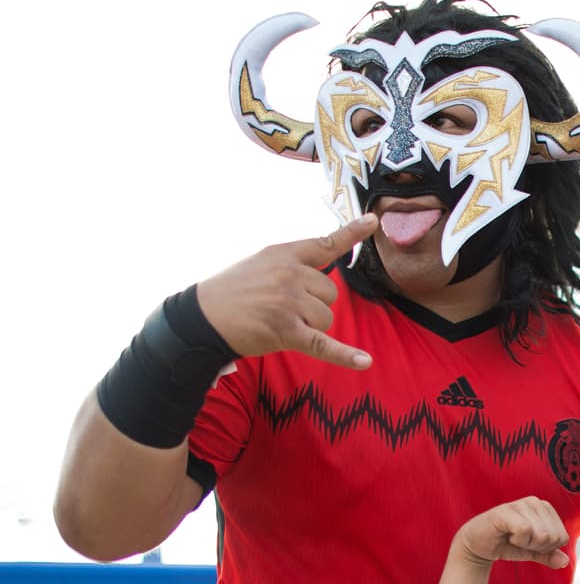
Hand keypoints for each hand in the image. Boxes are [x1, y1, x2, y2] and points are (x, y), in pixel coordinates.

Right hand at [195, 214, 378, 369]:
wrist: (201, 318)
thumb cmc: (233, 291)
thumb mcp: (261, 263)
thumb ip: (292, 263)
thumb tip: (323, 271)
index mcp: (284, 254)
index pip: (325, 244)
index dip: (351, 234)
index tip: (373, 222)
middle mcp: (289, 274)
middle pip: (330, 293)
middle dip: (314, 304)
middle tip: (282, 307)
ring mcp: (288, 303)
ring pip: (326, 317)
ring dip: (310, 325)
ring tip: (279, 321)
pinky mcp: (286, 331)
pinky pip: (323, 344)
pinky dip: (344, 355)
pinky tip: (364, 361)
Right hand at [455, 497, 569, 568]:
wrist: (478, 546)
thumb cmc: (507, 545)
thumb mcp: (532, 551)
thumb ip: (549, 555)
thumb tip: (566, 562)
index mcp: (546, 508)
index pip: (562, 537)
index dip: (546, 548)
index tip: (529, 543)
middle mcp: (536, 502)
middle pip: (553, 537)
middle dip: (537, 547)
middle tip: (519, 541)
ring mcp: (521, 504)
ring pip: (541, 534)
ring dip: (526, 544)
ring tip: (513, 537)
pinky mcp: (507, 511)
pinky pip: (526, 531)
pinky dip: (518, 540)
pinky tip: (507, 535)